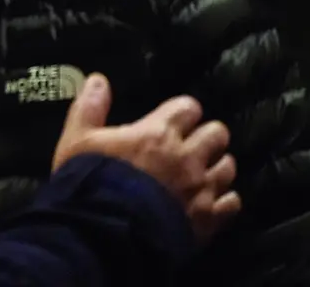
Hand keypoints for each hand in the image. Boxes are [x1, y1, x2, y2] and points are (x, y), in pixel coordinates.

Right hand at [53, 73, 240, 240]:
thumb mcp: (77, 139)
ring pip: (228, 167)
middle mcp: (187, 156)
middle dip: (207, 135)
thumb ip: (90, 107)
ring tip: (203, 171)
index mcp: (158, 133)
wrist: (104, 231)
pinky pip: (232, 202)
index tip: (175, 118)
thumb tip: (98, 78)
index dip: (183, 111)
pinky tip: (214, 201)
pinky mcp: (208, 219)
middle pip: (217, 134)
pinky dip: (225, 199)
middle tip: (193, 143)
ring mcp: (201, 189)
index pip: (188, 107)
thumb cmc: (89, 180)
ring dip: (217, 165)